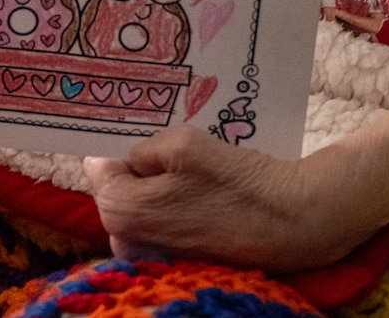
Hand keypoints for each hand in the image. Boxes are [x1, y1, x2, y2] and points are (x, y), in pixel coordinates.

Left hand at [82, 126, 376, 270]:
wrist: (291, 222)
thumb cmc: (236, 181)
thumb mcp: (184, 142)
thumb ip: (144, 147)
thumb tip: (128, 156)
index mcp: (119, 210)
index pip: (98, 166)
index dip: (117, 143)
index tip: (137, 127)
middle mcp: (127, 241)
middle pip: (120, 188)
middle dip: (139, 167)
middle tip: (171, 142)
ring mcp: (152, 256)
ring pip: (142, 205)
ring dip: (159, 185)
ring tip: (192, 164)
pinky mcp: (177, 262)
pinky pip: (163, 223)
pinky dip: (175, 204)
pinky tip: (202, 188)